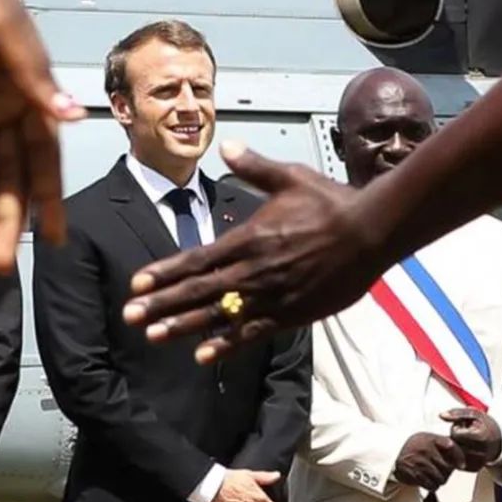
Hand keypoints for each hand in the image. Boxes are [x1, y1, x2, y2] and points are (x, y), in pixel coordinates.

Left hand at [0, 0, 84, 271]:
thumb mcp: (4, 33)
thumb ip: (35, 80)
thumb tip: (74, 116)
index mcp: (32, 87)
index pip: (45, 155)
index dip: (49, 198)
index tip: (55, 239)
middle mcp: (9, 100)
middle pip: (10, 174)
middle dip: (7, 220)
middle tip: (0, 266)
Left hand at [124, 142, 385, 361]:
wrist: (371, 232)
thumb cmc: (331, 202)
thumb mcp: (290, 177)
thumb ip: (253, 166)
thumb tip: (226, 145)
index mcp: (249, 239)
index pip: (196, 259)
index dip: (164, 273)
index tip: (136, 283)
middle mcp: (254, 271)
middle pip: (198, 291)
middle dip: (160, 304)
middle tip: (129, 316)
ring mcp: (272, 296)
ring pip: (219, 316)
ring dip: (183, 326)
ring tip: (153, 336)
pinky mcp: (291, 313)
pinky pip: (252, 333)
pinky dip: (226, 345)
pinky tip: (203, 355)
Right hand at [393, 432, 466, 489]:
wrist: (392, 453)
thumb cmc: (413, 446)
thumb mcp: (427, 437)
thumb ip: (443, 443)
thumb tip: (462, 455)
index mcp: (431, 439)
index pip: (451, 447)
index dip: (459, 457)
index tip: (461, 464)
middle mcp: (426, 451)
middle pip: (448, 467)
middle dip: (448, 470)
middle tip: (443, 469)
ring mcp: (420, 463)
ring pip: (441, 478)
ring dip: (440, 478)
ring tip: (434, 473)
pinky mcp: (416, 475)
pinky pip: (432, 485)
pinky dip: (432, 485)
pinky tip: (428, 478)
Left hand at [441, 408, 501, 471]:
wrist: (497, 441)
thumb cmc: (484, 425)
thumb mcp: (473, 413)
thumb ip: (457, 413)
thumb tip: (441, 415)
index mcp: (481, 437)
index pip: (456, 433)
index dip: (457, 427)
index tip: (464, 426)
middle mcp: (480, 453)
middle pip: (454, 444)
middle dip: (455, 438)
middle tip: (464, 433)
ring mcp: (477, 463)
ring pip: (453, 454)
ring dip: (456, 446)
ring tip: (465, 441)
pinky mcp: (474, 468)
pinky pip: (456, 462)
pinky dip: (457, 455)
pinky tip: (465, 449)